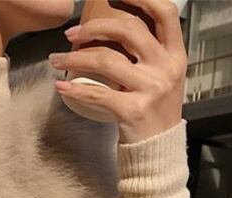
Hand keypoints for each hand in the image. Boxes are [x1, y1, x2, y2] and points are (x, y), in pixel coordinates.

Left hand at [48, 0, 187, 142]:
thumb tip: (118, 31)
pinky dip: (74, 89)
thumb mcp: (162, 77)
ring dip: (75, 57)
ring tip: (56, 59)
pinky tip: (61, 86)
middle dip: (94, 27)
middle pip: (128, 31)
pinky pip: (97, 94)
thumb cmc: (153, 112)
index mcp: (175, 55)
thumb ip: (149, 55)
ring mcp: (150, 89)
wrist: (157, 150)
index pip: (164, 13)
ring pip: (106, 60)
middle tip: (71, 33)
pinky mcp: (132, 111)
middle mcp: (165, 68)